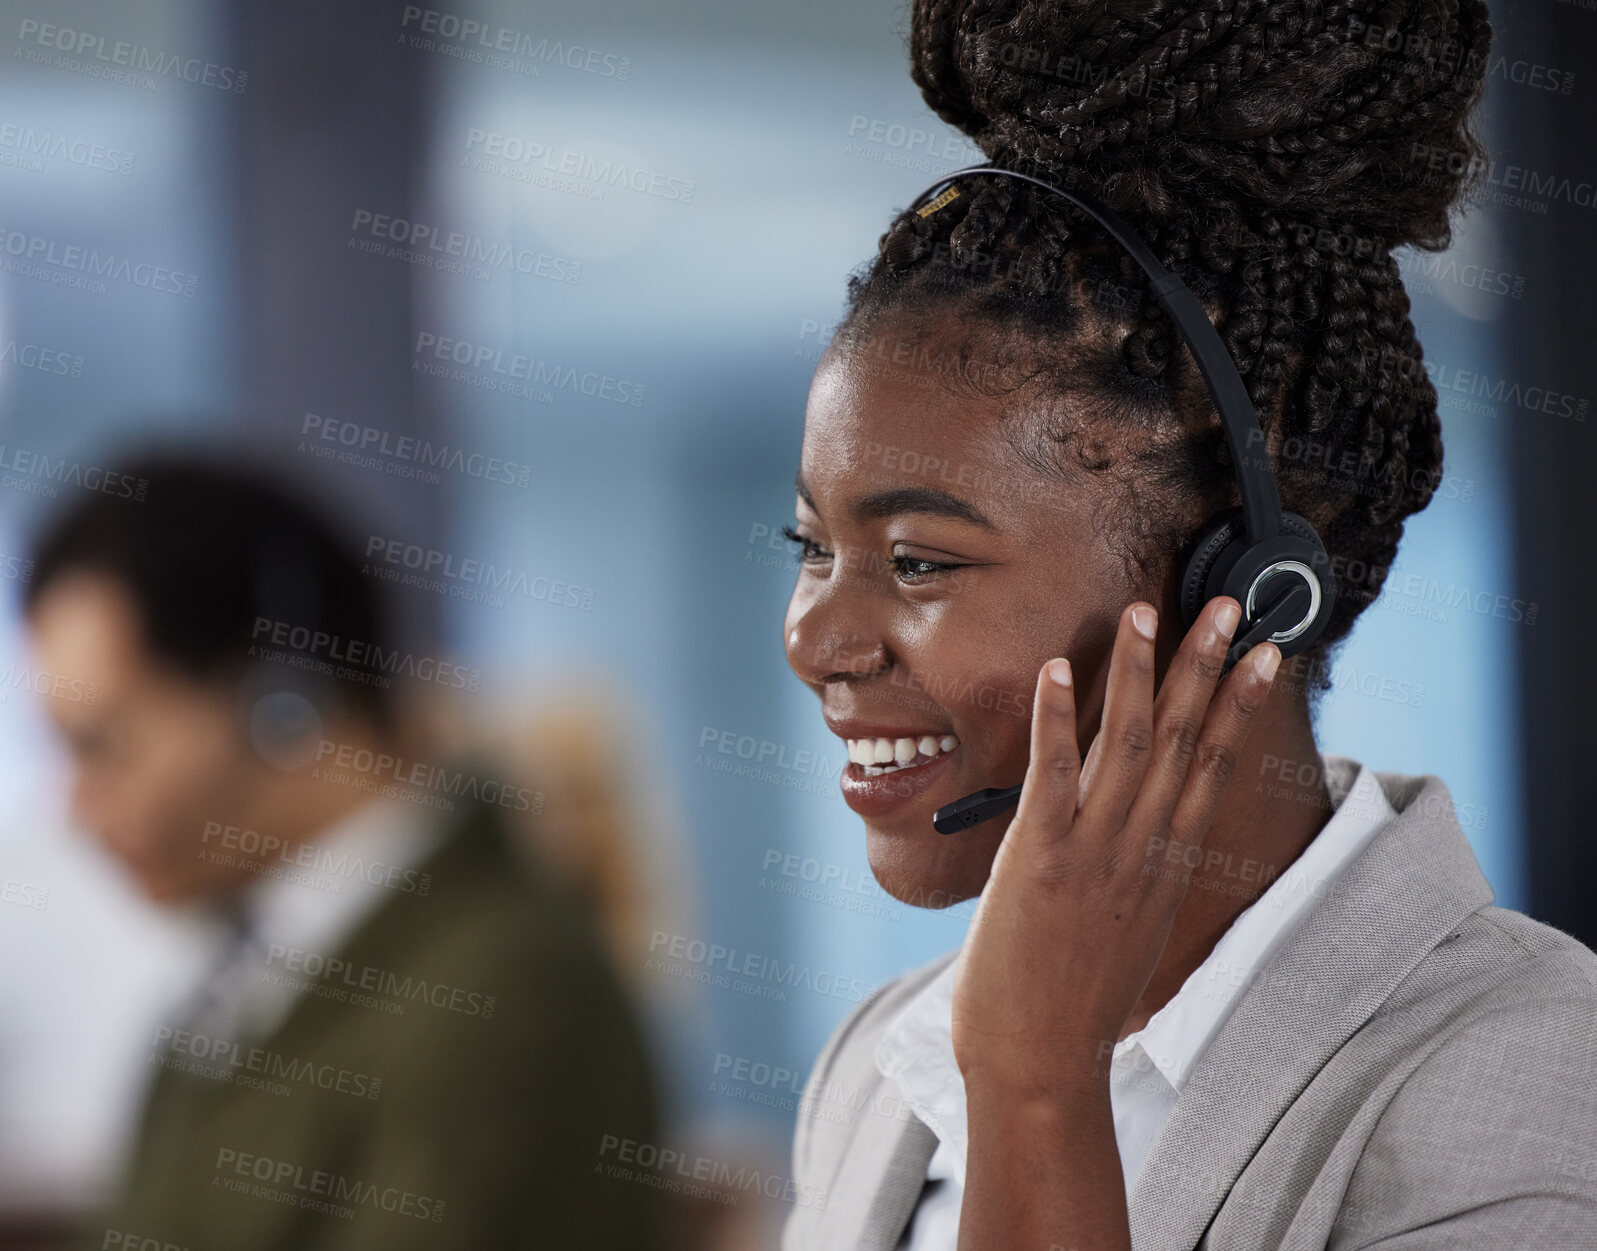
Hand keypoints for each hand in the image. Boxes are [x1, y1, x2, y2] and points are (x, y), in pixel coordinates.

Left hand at [949, 596, 1280, 1097]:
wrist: (1040, 1069)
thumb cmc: (1071, 1008)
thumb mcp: (1123, 934)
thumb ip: (1130, 880)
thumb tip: (1127, 850)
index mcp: (1165, 865)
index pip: (1212, 767)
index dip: (1236, 704)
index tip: (1260, 654)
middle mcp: (1142, 849)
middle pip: (1183, 740)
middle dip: (1204, 665)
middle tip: (1223, 604)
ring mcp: (1093, 851)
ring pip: (1126, 744)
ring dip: (1137, 672)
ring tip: (1148, 612)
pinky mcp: (1038, 858)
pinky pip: (1051, 775)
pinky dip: (1054, 718)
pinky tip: (1055, 669)